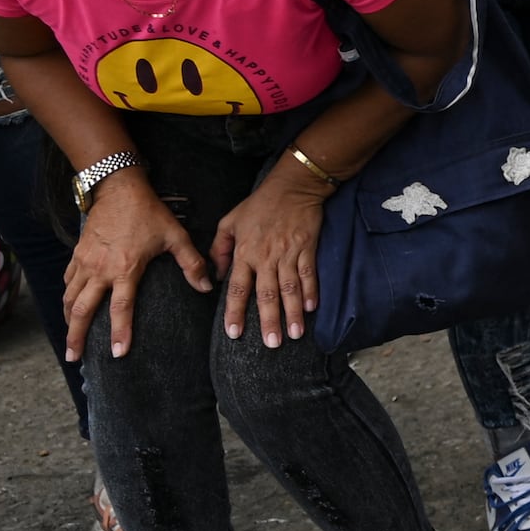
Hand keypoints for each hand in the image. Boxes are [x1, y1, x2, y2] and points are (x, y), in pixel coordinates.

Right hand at [63, 172, 209, 364]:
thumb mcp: (175, 236)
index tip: (117, 354)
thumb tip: (207, 287)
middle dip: (76, 336)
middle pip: (82, 310)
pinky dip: (66, 298)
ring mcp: (85, 262)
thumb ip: (191, 263)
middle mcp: (100, 269)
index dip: (120, 332)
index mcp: (125, 269)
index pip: (121, 308)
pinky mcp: (77, 254)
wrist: (118, 187)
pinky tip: (68, 307)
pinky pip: (67, 281)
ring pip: (69, 298)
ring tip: (69, 340)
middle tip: (74, 357)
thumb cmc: (148, 212)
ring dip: (68, 320)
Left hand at [215, 172, 327, 347]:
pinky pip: (309, 274)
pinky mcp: (307, 249)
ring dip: (293, 313)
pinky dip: (311, 292)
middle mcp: (266, 257)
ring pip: (290, 289)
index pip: (238, 288)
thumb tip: (217, 276)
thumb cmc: (259, 204)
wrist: (292, 187)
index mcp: (245, 252)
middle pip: (267, 295)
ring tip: (295, 334)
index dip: (236, 312)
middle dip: (269, 321)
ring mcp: (289, 254)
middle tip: (272, 344)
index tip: (234, 333)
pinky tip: (312, 309)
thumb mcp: (230, 222)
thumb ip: (220, 249)